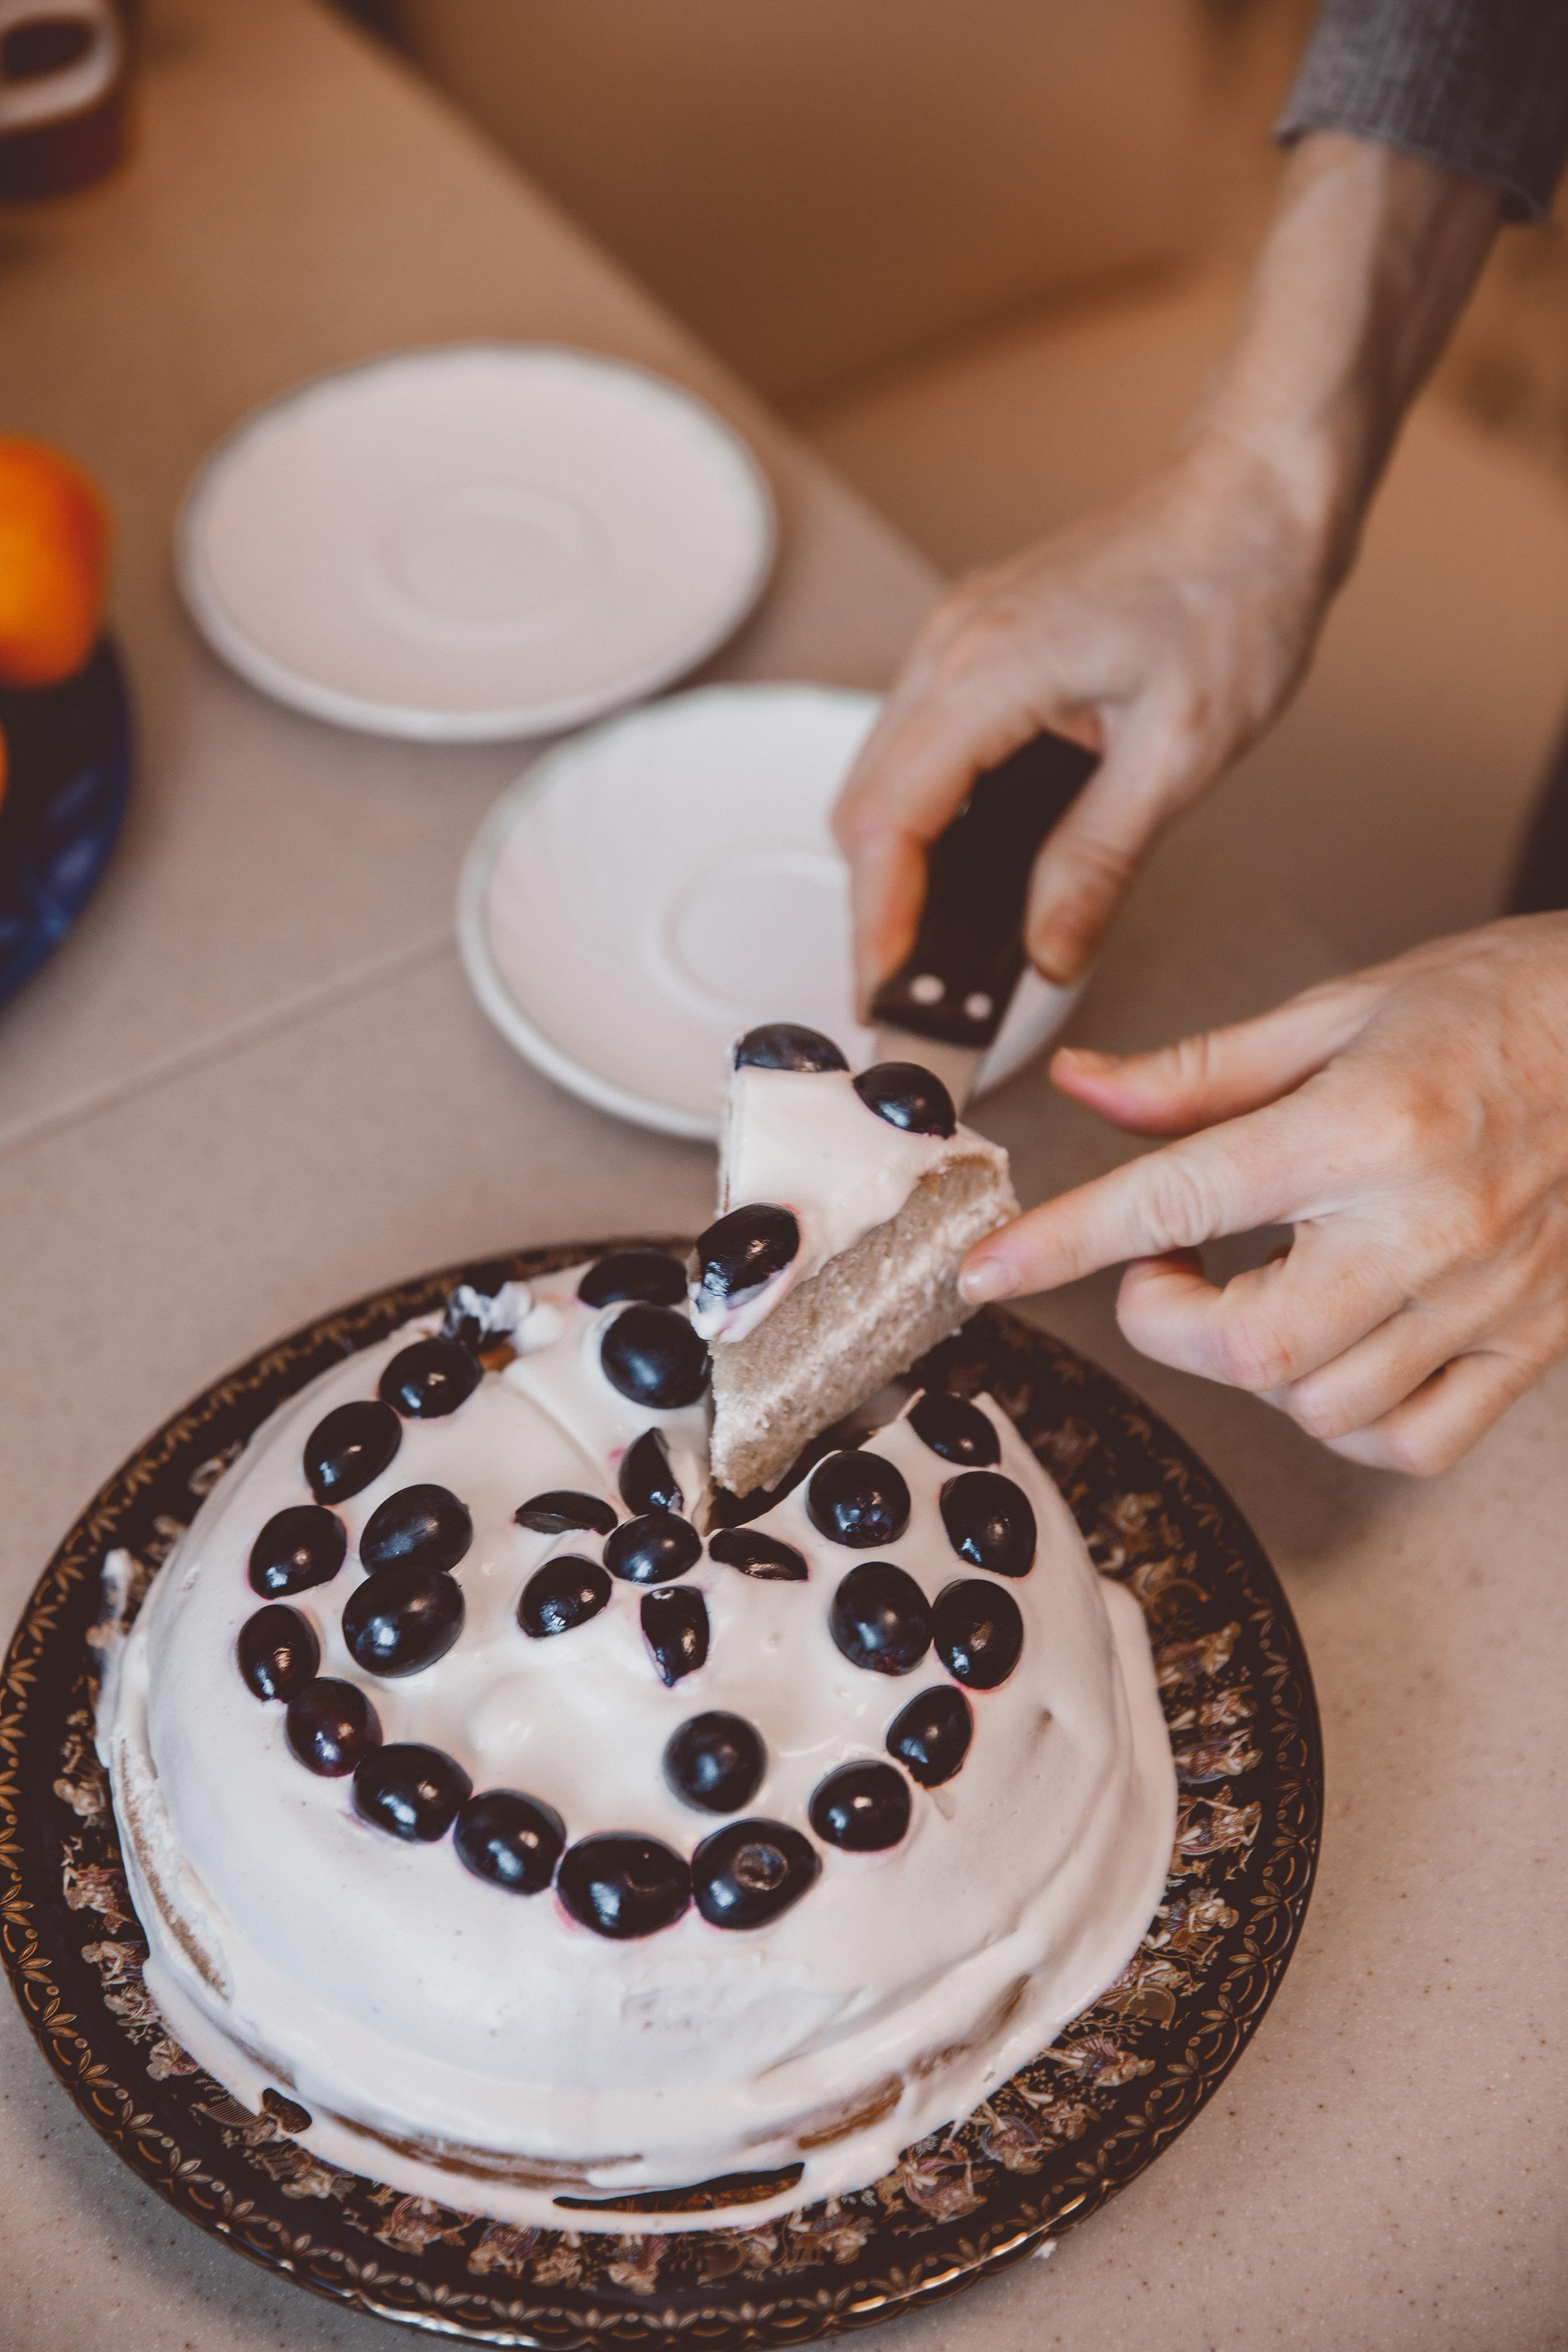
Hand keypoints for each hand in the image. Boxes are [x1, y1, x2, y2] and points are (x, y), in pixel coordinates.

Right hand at [832, 427, 1336, 1004]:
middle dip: (877, 907)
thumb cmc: (1234, 590)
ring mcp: (958, 639)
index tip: (889, 992)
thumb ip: (1098, 863)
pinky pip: (921, 744)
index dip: (879, 920)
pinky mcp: (981, 642)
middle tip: (912, 991)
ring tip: (932, 946)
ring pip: (883, 777)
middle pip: (864, 806)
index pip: (888, 822)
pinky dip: (925, 816)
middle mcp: (950, 648)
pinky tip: (965, 863)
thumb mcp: (1179, 753)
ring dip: (896, 864)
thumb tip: (1049, 955)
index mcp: (986, 672)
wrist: (1260, 491)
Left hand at [959, 917, 1567, 1472]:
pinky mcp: (1532, 1341)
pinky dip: (1348, 1416)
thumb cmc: (1510, 1005)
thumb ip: (1199, 1071)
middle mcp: (1428, 1225)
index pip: (1178, 1199)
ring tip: (1258, 1285)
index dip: (1066, 1242)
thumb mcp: (1339, 1007)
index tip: (992, 1271)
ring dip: (1251, 1365)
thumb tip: (1085, 1089)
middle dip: (1165, 1320)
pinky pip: (1413, 1439)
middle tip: (1163, 1264)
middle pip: (1249, 1346)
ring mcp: (1488, 1297)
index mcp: (1367, 1126)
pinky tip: (1336, 1348)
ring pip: (1320, 1405)